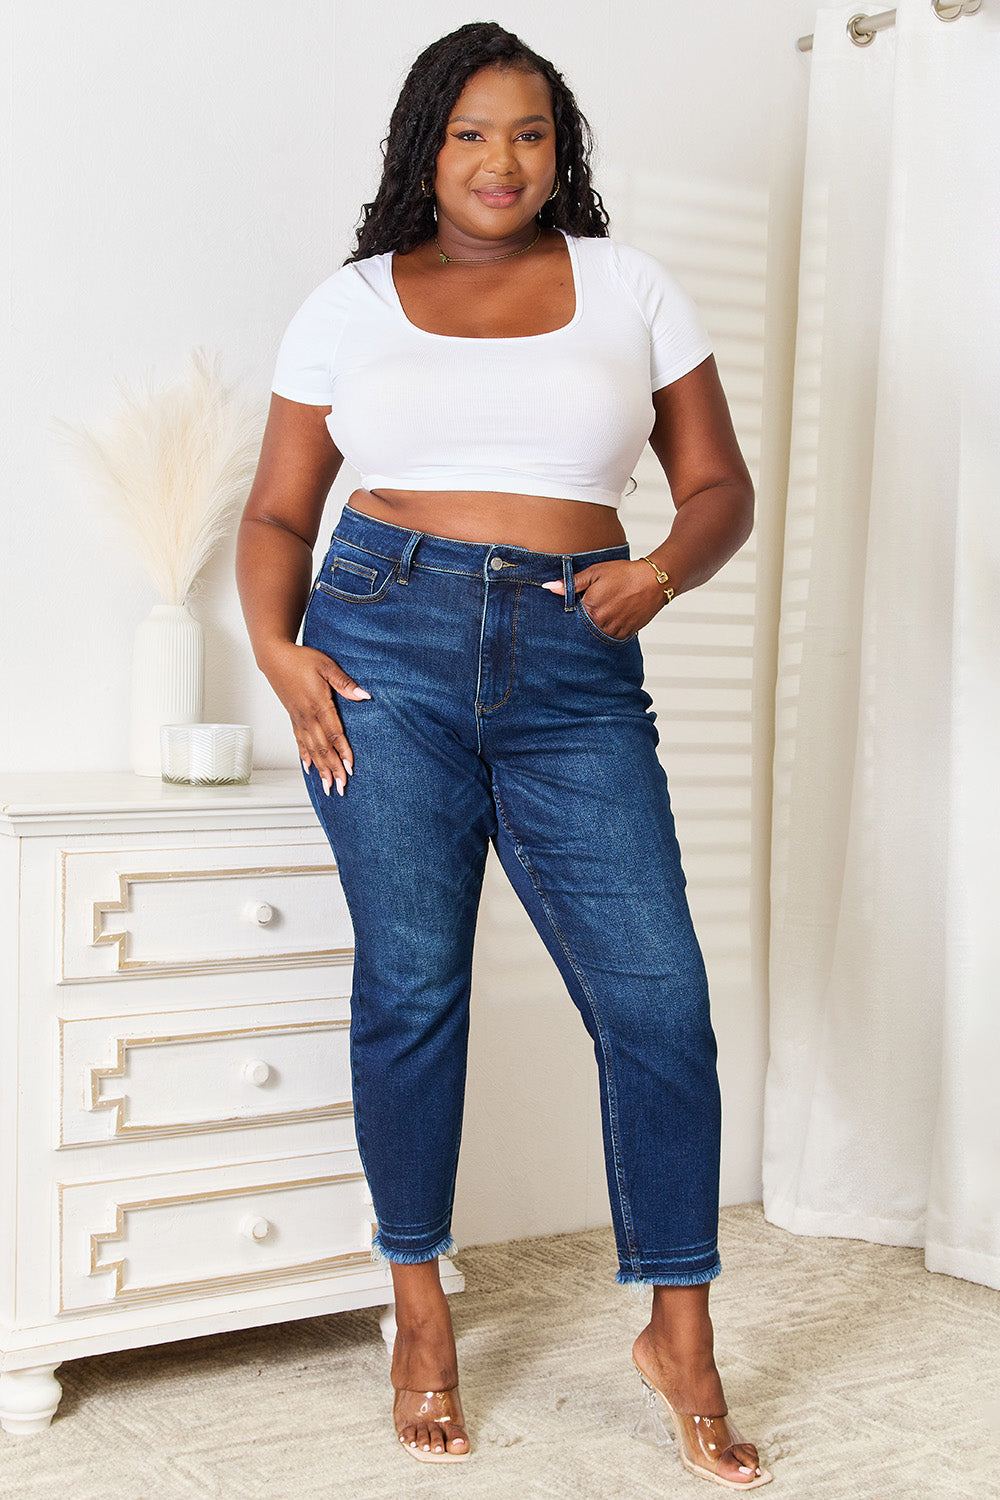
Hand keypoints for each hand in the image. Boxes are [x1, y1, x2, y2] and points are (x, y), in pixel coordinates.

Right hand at [259, 640, 369, 795]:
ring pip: (311, 749)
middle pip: (323, 748)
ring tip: (327, 786)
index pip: (334, 734)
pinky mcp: (293, 718)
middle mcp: (307, 716)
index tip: (350, 769)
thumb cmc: (302, 659)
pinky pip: (300, 742)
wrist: (275, 657)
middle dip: (333, 769)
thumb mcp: (327, 666)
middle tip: (341, 787)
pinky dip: (305, 756)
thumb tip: (364, 695)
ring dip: (321, 768)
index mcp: (318, 705)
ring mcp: (298, 719)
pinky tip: (309, 768)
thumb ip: (345, 683)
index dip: (343, 752)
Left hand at [542, 559, 667, 638]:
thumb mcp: (595, 573)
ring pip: (596, 633)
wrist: (654, 581)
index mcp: (589, 608)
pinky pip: (610, 637)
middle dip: (583, 620)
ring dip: (596, 626)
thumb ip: (571, 583)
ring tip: (607, 609)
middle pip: (582, 627)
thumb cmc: (624, 574)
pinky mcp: (625, 634)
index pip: (571, 617)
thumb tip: (548, 587)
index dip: (573, 610)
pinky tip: (614, 616)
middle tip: (596, 606)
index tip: (575, 606)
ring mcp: (614, 630)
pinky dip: (609, 629)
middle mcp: (600, 623)